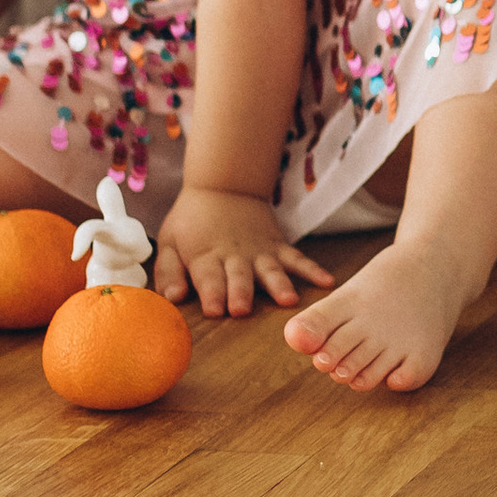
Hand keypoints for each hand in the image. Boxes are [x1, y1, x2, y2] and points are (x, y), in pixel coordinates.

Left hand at [156, 185, 330, 316]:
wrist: (223, 186)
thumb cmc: (192, 221)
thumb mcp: (169, 242)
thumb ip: (168, 272)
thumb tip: (172, 298)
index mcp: (205, 256)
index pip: (208, 278)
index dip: (211, 294)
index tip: (214, 310)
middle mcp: (234, 256)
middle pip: (238, 277)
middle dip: (240, 293)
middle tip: (242, 310)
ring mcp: (260, 251)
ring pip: (270, 270)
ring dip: (278, 285)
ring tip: (289, 301)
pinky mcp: (278, 247)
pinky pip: (297, 259)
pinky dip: (313, 270)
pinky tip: (327, 282)